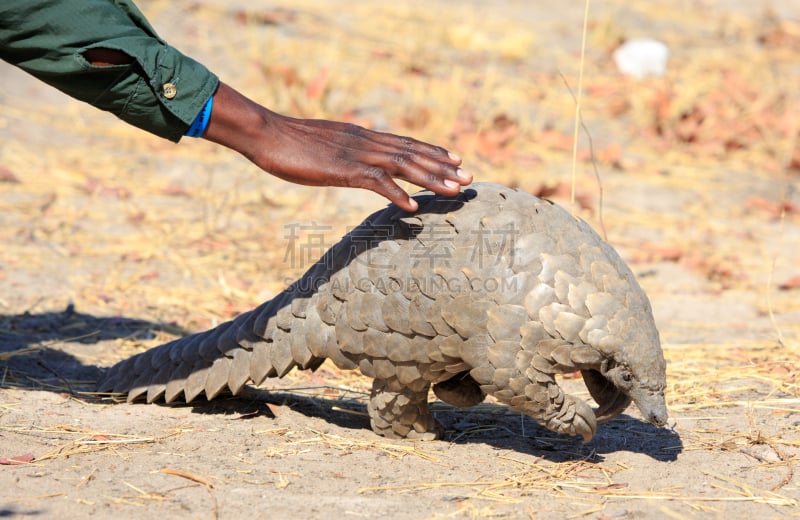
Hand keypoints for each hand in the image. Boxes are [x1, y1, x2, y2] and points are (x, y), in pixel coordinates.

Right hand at [203, 82, 470, 210]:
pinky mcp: (342, 169)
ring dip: (432, 178)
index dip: (432, 151)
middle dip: (444, 166)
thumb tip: (354, 160)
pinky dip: (396, 193)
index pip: (405, 143)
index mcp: (362, 137)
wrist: (266, 133)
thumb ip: (344, 151)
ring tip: (456, 191)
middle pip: (412, 153)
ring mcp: (356, 154)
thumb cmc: (289, 142)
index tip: (455, 159)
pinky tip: (413, 207)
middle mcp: (365, 142)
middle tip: (470, 178)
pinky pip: (376, 182)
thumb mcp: (324, 145)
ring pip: (403, 165)